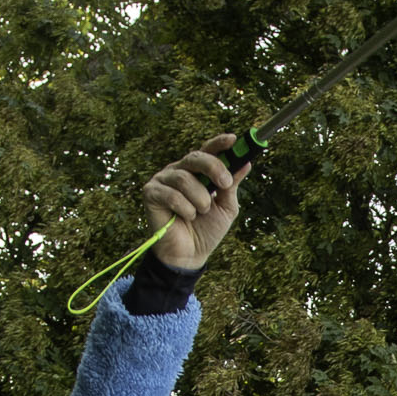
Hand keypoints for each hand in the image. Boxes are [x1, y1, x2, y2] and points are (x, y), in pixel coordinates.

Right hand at [143, 136, 247, 269]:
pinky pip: (171, 195)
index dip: (219, 143)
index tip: (234, 139)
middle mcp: (179, 171)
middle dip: (213, 168)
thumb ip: (232, 186)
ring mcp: (163, 180)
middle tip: (224, 184)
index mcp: (197, 172)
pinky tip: (185, 218)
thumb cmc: (206, 230)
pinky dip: (184, 209)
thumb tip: (246, 164)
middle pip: (195, 157)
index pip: (207, 151)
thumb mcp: (225, 207)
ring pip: (184, 178)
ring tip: (201, 213)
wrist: (189, 255)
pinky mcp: (150, 193)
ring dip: (199, 199)